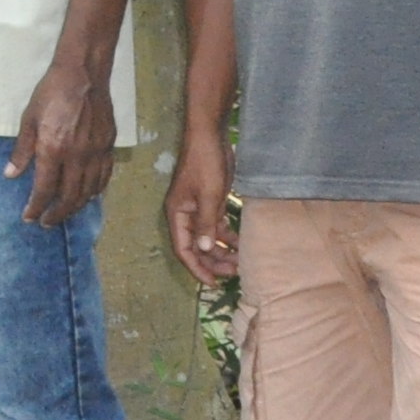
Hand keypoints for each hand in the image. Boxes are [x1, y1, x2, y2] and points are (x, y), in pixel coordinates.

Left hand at [5, 60, 116, 228]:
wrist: (83, 75)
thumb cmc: (50, 94)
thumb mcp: (28, 120)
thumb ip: (22, 151)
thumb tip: (11, 175)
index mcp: (53, 149)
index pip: (44, 189)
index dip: (36, 207)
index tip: (29, 217)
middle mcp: (77, 157)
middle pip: (69, 197)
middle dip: (56, 214)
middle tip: (46, 222)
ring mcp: (96, 153)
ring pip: (89, 192)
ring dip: (76, 207)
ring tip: (64, 212)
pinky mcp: (109, 147)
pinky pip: (104, 178)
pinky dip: (96, 191)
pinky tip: (88, 196)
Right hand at [165, 129, 239, 284]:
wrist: (210, 136)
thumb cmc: (206, 164)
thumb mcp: (209, 195)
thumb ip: (206, 223)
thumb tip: (204, 250)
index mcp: (177, 214)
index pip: (183, 249)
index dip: (197, 268)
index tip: (213, 283)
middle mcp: (185, 215)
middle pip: (196, 247)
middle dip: (213, 262)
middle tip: (235, 273)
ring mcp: (197, 209)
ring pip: (208, 238)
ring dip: (222, 251)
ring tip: (242, 262)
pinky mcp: (210, 202)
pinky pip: (216, 226)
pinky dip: (227, 237)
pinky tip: (242, 244)